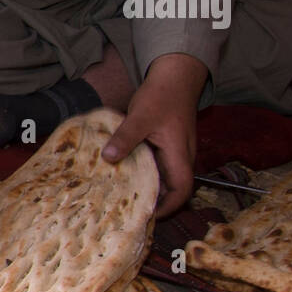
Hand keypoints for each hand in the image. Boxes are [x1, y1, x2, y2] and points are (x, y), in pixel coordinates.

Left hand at [102, 53, 207, 217]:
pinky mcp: (166, 144)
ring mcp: (174, 151)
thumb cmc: (162, 95)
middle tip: (130, 211)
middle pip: (173, 188)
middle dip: (156, 202)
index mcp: (179, 155)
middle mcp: (181, 157)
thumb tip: (108, 159)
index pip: (182, 190)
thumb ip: (125, 138)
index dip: (169, 207)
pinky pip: (158, 165)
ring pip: (164, 177)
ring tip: (124, 197)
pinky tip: (124, 173)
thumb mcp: (141, 116)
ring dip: (149, 188)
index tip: (149, 216)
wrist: (175, 76)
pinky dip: (144, 173)